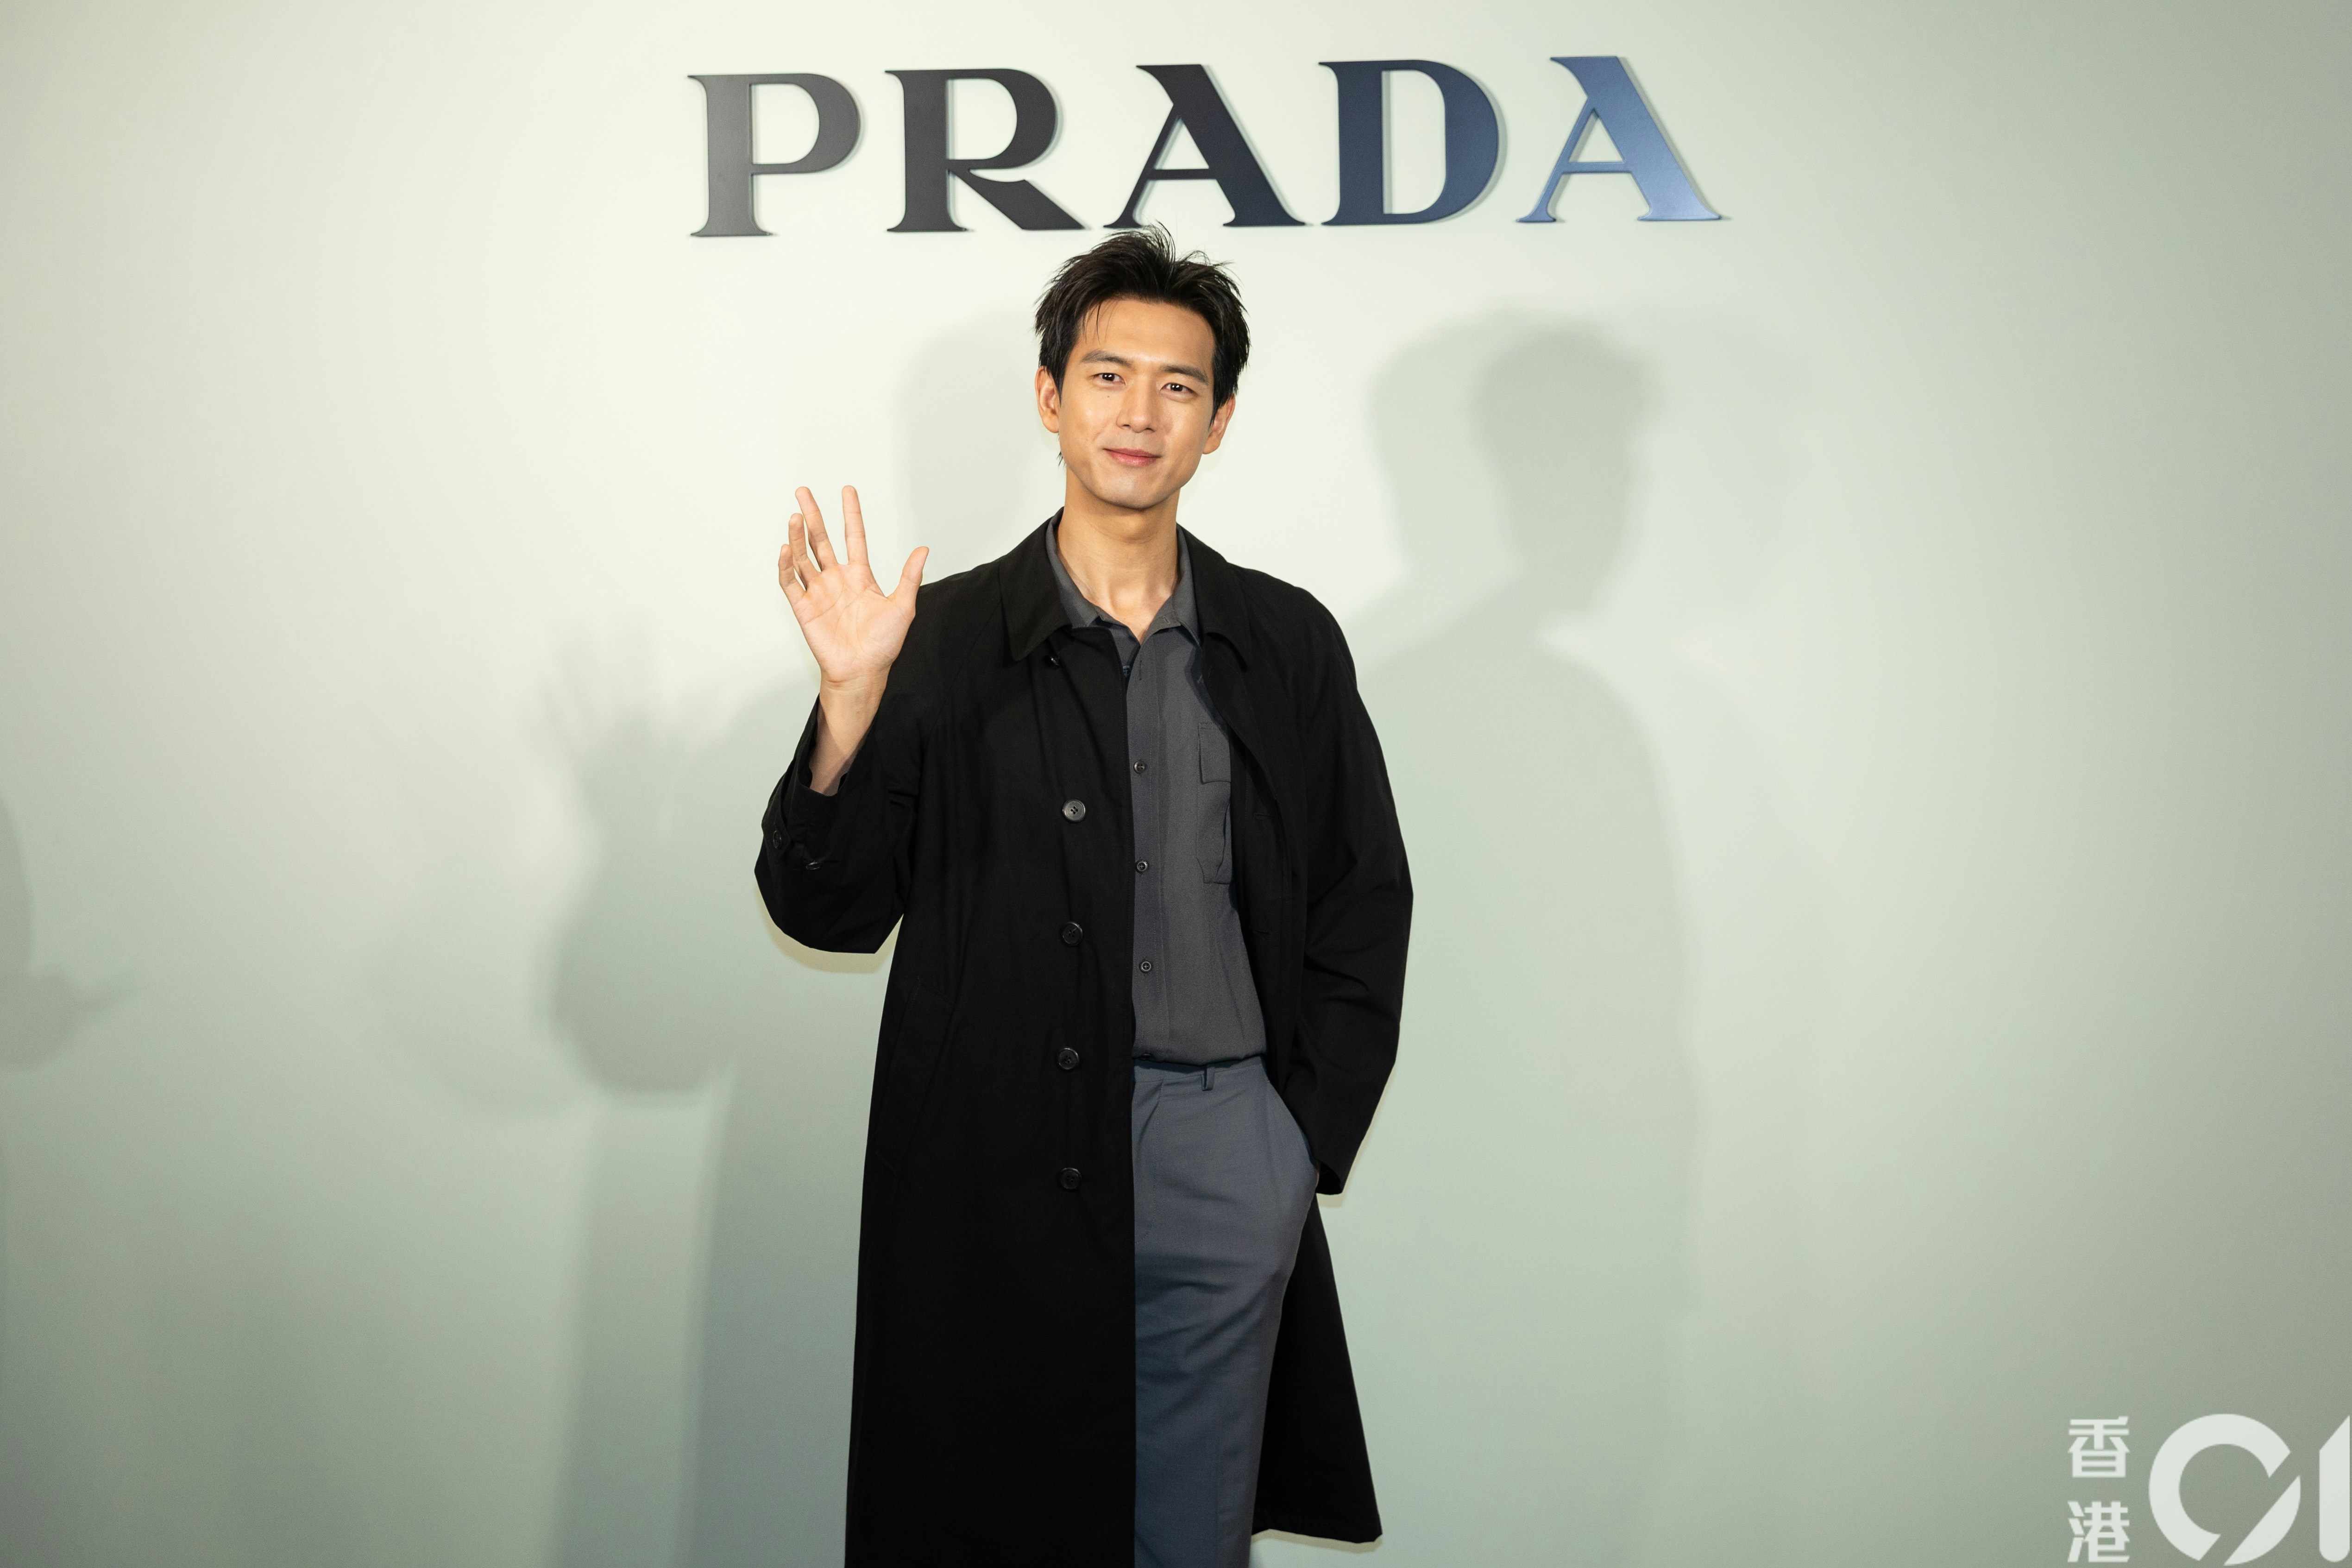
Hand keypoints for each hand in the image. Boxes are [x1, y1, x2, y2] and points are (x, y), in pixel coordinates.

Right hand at [778, 486, 927, 687]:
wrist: (864, 672)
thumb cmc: (883, 645)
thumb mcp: (903, 606)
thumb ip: (910, 576)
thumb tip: (923, 549)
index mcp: (859, 577)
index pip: (853, 537)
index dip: (851, 514)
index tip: (847, 490)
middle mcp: (836, 580)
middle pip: (821, 540)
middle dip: (813, 515)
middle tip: (803, 491)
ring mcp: (819, 592)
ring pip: (803, 556)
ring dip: (798, 536)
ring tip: (795, 515)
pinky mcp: (804, 607)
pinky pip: (791, 582)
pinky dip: (786, 565)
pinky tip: (787, 548)